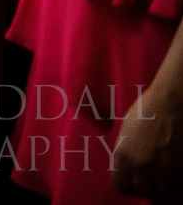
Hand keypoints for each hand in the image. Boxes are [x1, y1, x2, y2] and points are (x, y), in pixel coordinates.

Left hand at [113, 84, 182, 199]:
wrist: (172, 102)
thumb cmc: (149, 111)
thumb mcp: (126, 131)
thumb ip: (125, 152)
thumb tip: (127, 169)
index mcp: (123, 155)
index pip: (121, 186)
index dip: (128, 186)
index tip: (133, 182)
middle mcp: (142, 165)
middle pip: (143, 192)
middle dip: (146, 188)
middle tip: (151, 181)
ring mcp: (164, 168)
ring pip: (163, 195)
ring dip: (164, 190)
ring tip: (164, 180)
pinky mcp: (182, 168)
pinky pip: (180, 191)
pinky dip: (178, 190)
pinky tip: (176, 180)